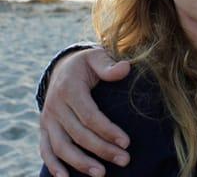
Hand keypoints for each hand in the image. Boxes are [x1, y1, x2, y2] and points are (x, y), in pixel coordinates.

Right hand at [39, 47, 130, 176]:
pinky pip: (46, 149)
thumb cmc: (86, 64)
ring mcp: (48, 118)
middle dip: (102, 150)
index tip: (126, 142)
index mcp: (70, 88)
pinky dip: (53, 165)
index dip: (108, 130)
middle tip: (124, 160)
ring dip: (80, 163)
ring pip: (62, 146)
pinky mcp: (44, 127)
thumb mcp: (97, 57)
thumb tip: (125, 68)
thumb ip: (109, 65)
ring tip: (101, 173)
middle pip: (79, 134)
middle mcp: (55, 105)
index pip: (90, 115)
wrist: (63, 66)